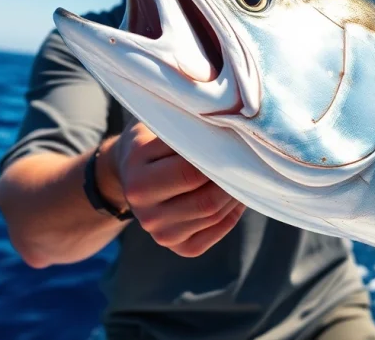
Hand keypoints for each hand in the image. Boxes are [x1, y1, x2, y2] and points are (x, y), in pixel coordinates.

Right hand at [99, 121, 246, 256]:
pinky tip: (234, 194)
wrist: (129, 171)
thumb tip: (229, 129)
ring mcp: (160, 234)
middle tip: (245, 159)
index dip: (218, 158)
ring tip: (242, 172)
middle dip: (231, 179)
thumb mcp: (158, 127)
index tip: (233, 142)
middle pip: (206, 200)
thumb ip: (186, 130)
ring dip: (235, 194)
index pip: (192, 173)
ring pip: (214, 216)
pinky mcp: (178, 247)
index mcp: (139, 182)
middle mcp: (146, 214)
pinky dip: (232, 212)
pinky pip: (217, 231)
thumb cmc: (151, 141)